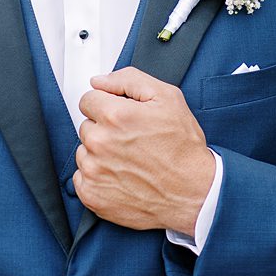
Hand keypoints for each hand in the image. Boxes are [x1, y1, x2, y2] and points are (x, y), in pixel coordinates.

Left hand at [73, 66, 215, 234]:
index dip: (107, 105)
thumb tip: (99, 81)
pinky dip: (97, 177)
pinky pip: (82, 178)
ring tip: (129, 160)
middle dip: (104, 129)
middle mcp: (99, 143)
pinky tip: (121, 177)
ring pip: (84, 152)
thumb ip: (129, 80)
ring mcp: (94, 171)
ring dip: (100, 154)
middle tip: (132, 140)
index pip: (88, 100)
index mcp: (114, 116)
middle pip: (86, 126)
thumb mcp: (167, 98)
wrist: (193, 193)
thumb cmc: (183, 148)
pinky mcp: (92, 195)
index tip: (122, 117)